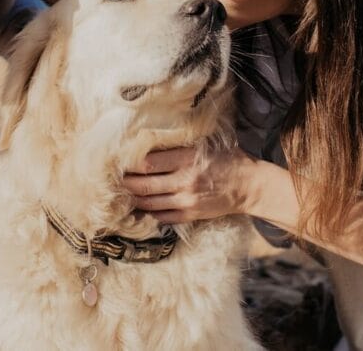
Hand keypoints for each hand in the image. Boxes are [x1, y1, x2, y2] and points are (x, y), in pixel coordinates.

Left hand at [121, 146, 256, 223]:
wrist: (248, 185)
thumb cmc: (227, 159)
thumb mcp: (204, 145)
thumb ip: (179, 147)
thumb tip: (150, 145)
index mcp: (187, 159)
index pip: (149, 163)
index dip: (131, 163)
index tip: (121, 161)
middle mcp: (185, 181)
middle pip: (145, 185)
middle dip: (126, 183)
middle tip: (114, 179)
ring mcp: (187, 200)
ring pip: (150, 203)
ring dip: (133, 199)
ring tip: (121, 194)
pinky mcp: (190, 214)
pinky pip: (162, 217)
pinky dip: (148, 213)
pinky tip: (139, 208)